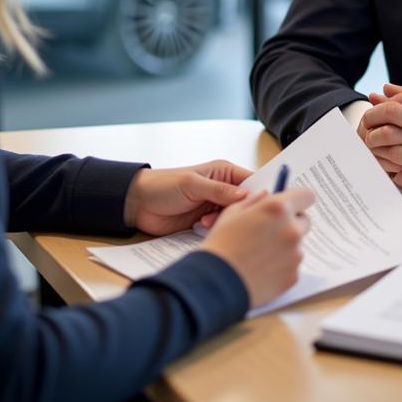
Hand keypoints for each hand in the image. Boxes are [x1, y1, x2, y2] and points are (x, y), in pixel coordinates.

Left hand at [123, 161, 251, 235]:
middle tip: (229, 216)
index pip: (252, 181)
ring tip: (206, 220)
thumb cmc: (163, 185)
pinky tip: (201, 226)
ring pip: (234, 218)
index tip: (264, 207)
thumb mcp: (192, 185)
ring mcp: (214, 206)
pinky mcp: (205, 222)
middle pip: (246, 203)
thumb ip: (220, 191)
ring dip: (225, 221)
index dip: (261, 193)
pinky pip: (221, 228)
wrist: (138, 204)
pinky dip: (215, 229)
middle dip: (240, 211)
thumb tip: (247, 196)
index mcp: (224, 172)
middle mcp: (223, 188)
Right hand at [202, 187, 314, 307]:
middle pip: (304, 220)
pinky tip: (262, 267)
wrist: (216, 283)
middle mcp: (291, 230)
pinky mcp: (293, 276)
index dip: (298, 198)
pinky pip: (292, 264)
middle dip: (291, 222)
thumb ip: (255, 200)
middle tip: (271, 229)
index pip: (307, 195)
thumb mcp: (233, 212)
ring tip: (260, 253)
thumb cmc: (221, 244)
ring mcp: (295, 255)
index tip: (291, 203)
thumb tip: (266, 196)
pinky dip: (282, 265)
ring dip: (285, 244)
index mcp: (277, 209)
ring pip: (297, 244)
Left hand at [361, 82, 401, 193]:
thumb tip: (384, 90)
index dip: (384, 105)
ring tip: (371, 148)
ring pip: (398, 148)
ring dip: (380, 149)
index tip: (373, 110)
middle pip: (395, 124)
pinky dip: (395, 168)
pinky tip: (387, 165)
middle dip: (375, 127)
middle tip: (364, 130)